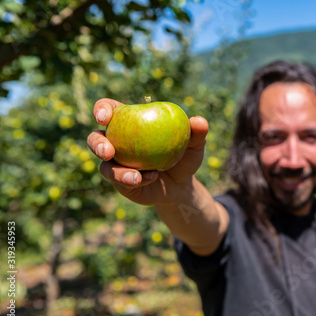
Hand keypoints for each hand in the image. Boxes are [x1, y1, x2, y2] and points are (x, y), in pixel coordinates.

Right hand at [86, 98, 208, 205]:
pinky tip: (151, 177)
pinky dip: (134, 180)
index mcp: (128, 123)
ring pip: (104, 167)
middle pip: (95, 139)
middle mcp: (117, 143)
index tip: (104, 117)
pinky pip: (121, 182)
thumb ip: (196, 132)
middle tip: (109, 151)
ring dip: (117, 172)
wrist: (182, 184)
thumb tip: (199, 121)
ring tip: (136, 176)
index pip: (108, 110)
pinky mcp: (121, 183)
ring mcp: (116, 165)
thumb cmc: (184, 155)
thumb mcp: (194, 144)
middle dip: (97, 144)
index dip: (101, 110)